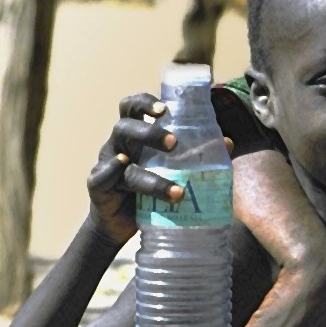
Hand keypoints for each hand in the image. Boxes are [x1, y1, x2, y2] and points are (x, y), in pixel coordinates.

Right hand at [87, 94, 183, 244]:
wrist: (120, 223)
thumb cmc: (148, 190)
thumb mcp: (170, 170)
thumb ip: (195, 156)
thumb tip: (227, 143)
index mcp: (136, 136)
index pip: (133, 108)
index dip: (145, 103)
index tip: (165, 109)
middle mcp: (119, 145)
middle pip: (126, 127)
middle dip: (149, 132)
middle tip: (174, 143)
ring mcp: (107, 164)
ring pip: (121, 157)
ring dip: (147, 171)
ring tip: (176, 189)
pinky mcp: (98, 186)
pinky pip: (102, 176)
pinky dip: (112, 170)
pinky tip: (123, 167)